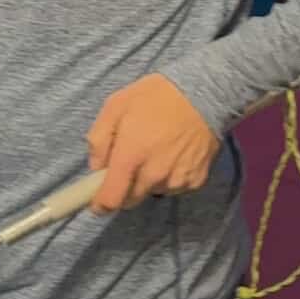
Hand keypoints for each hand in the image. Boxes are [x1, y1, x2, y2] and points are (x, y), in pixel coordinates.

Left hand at [87, 74, 219, 214]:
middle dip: (124, 188)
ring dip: (147, 181)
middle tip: (128, 164)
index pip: (112, 200)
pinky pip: (173, 187)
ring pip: (152, 192)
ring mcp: (177, 180)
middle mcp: (154, 174)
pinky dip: (168, 177)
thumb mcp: (115, 106)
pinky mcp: (196, 180)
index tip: (97, 201)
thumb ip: (98, 140)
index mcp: (131, 156)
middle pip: (131, 200)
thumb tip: (96, 168)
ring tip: (155, 152)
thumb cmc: (155, 96)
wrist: (204, 93)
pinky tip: (173, 155)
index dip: (101, 205)